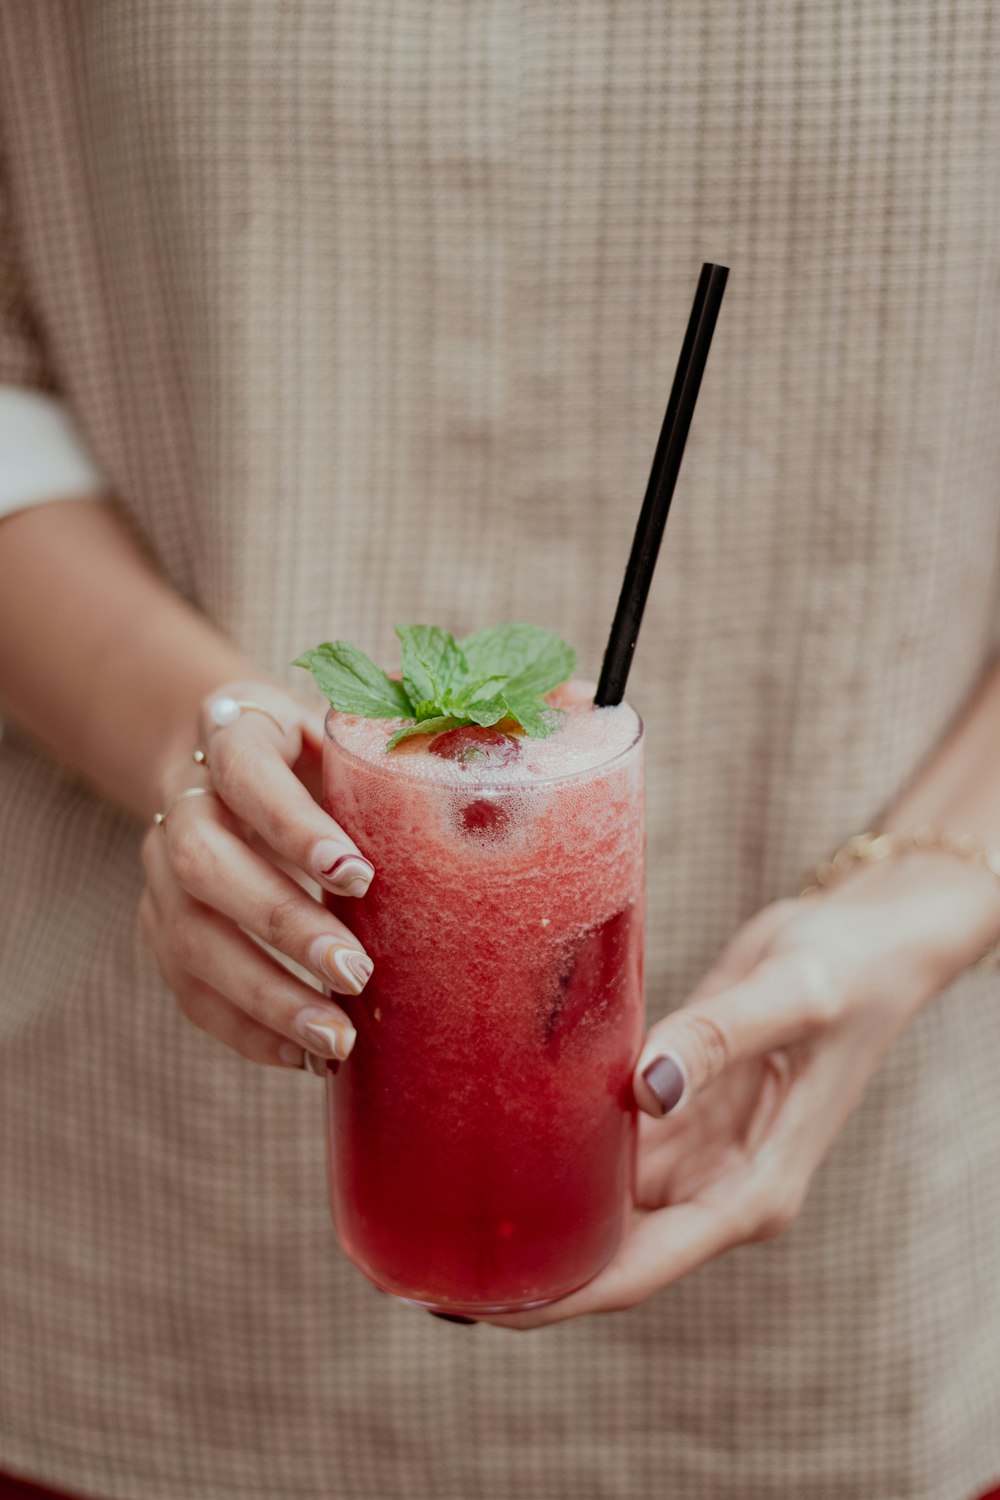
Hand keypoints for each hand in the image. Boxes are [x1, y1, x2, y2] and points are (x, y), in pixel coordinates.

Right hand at [139, 681, 374, 1073]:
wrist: (230, 764)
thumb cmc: (318, 753)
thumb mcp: (352, 733)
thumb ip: (404, 742)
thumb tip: (509, 743)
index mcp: (233, 729)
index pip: (247, 771)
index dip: (293, 826)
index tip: (358, 875)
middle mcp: (181, 799)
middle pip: (205, 863)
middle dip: (282, 923)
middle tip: (358, 972)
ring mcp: (161, 868)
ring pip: (188, 936)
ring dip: (263, 995)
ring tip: (336, 1037)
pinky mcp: (160, 925)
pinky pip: (188, 987)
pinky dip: (245, 1028)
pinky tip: (303, 1054)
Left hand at [483, 851, 999, 1327]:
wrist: (869, 936)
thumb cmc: (846, 967)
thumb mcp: (793, 996)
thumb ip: (720, 1037)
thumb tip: (646, 1086)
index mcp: (751, 1190)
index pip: (641, 1269)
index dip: (561, 1296)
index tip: (481, 1302)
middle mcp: (718, 1186)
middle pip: (608, 1253)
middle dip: (525, 1270)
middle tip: (423, 1262)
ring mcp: (696, 1152)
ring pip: (598, 1206)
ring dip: (528, 1219)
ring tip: (434, 1216)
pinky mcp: (678, 1109)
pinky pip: (604, 1149)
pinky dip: (550, 1155)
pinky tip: (488, 1145)